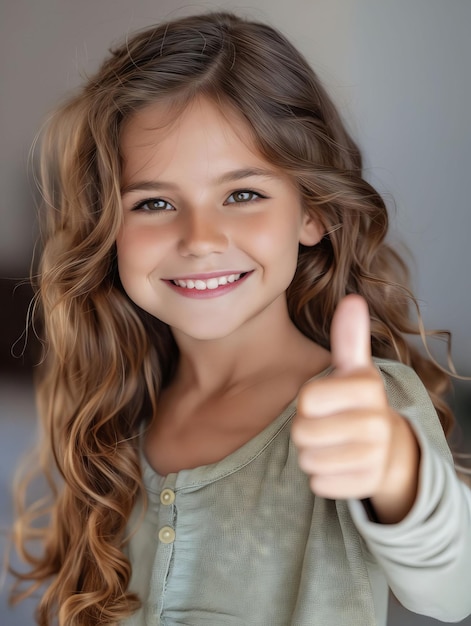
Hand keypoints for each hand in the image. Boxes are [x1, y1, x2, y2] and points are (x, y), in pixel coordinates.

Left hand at [291, 294, 419, 522]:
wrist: (389, 448)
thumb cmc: (357, 404)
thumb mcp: (353, 369)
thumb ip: (348, 338)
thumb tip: (353, 299)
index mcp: (368, 386)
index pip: (307, 399)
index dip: (307, 402)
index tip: (326, 401)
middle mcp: (377, 421)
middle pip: (302, 432)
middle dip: (306, 430)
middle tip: (327, 426)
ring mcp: (376, 455)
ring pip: (309, 460)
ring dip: (312, 454)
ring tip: (333, 445)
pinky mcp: (368, 483)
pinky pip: (320, 484)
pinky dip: (323, 478)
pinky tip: (341, 466)